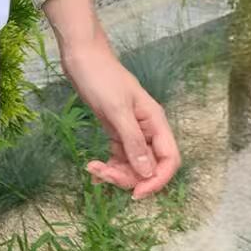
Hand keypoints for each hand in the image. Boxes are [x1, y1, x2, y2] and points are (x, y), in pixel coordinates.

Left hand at [60, 42, 181, 199]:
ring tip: (93, 168)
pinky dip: (108, 165)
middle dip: (129, 177)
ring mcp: (130, 130)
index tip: (137, 194)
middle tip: (103, 175)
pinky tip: (93, 167)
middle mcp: (147, 129)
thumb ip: (132, 141)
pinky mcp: (115, 130)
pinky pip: (118, 156)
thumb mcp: (117, 109)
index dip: (157, 180)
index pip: (169, 160)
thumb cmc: (101, 77)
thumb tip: (147, 173)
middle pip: (148, 166)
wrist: (82, 57)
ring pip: (132, 164)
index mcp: (155, 122)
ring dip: (115, 172)